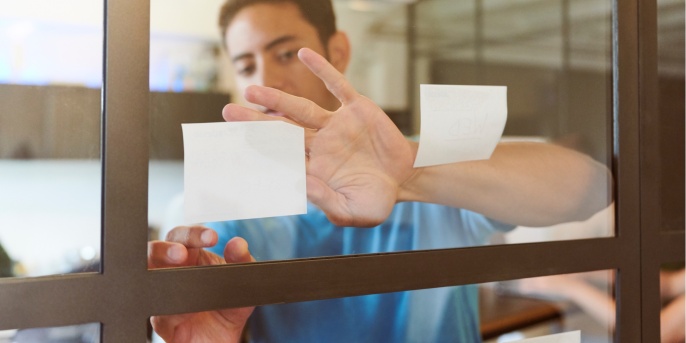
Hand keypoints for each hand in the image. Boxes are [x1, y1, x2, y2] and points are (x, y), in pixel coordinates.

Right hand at [148, 226, 254, 342]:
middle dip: (166, 249)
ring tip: (178, 270)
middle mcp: (172, 272)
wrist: (224, 340)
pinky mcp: (161, 321)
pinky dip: (171, 308)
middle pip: (156, 250)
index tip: (211, 237)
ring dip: (159, 271)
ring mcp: (163, 296)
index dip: (194, 234)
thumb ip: (242, 261)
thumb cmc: (228, 306)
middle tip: (181, 253)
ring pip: (148, 276)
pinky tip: (186, 307)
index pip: (184, 237)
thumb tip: (239, 244)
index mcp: (191, 257)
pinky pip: (159, 312)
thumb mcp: (242, 282)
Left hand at [222, 48, 414, 226]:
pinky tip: (304, 54)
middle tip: (228, 112)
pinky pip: (337, 85)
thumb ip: (325, 201)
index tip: (234, 146)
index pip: (280, 158)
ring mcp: (335, 125)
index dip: (259, 151)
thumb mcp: (352, 211)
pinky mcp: (355, 109)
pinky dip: (322, 70)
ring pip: (300, 108)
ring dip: (276, 98)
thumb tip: (298, 183)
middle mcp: (319, 145)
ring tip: (251, 89)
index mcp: (314, 169)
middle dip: (255, 123)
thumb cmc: (376, 200)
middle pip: (282, 131)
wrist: (406, 178)